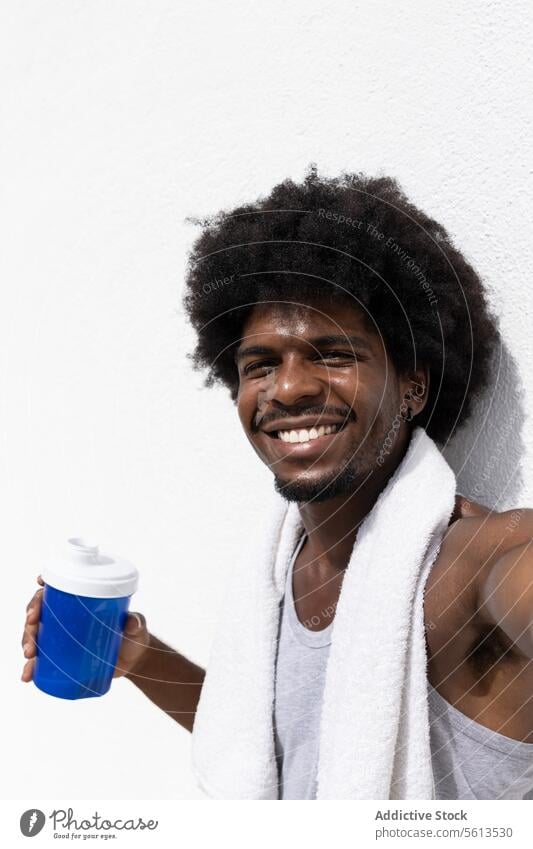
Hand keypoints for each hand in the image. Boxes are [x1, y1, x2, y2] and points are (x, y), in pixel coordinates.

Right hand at [21, 576, 150, 680]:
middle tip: (33, 627)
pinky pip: (40, 660)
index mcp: (82, 602)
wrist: (134, 662)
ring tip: (30, 653)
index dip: (45, 584)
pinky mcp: (61, 657)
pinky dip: (31, 667)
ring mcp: (62, 637)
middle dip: (31, 617)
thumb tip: (133, 622)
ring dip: (27, 641)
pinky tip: (28, 674)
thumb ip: (136, 622)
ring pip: (36, 634)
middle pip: (41, 610)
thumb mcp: (136, 627)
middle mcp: (68, 617)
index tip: (40, 584)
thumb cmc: (133, 637)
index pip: (58, 588)